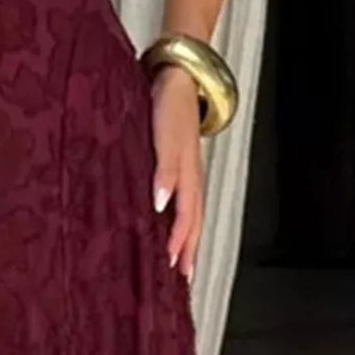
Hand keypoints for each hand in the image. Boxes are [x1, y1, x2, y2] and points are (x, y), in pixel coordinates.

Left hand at [151, 66, 205, 281]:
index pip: (185, 221)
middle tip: (184, 279)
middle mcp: (190, 178)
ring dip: (186, 238)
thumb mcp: (165, 140)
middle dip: (188, 251)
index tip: (172, 271)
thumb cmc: (170, 106)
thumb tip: (161, 206)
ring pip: (190, 213)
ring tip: (181, 261)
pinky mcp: (178, 160)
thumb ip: (164, 171)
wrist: (177, 75)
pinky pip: (184, 198)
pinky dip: (180, 217)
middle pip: (193, 223)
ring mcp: (186, 170)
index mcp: (188, 177)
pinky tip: (169, 221)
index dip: (178, 246)